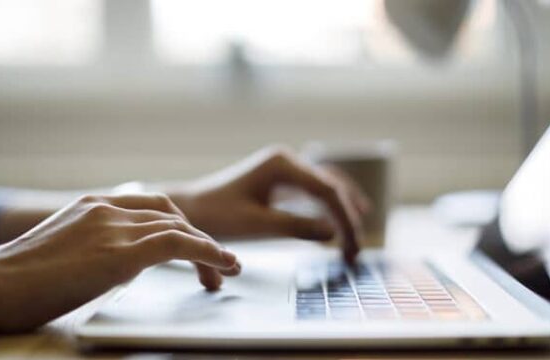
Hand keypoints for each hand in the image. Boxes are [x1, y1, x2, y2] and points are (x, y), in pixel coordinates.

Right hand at [0, 194, 239, 331]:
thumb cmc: (15, 280)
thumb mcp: (61, 252)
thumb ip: (93, 247)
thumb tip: (115, 264)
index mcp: (92, 205)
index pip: (150, 207)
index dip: (178, 226)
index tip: (192, 248)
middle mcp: (106, 208)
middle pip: (170, 214)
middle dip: (197, 237)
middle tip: (214, 266)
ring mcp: (112, 227)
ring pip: (180, 228)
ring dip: (210, 250)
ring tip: (227, 271)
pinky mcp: (119, 252)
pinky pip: (179, 245)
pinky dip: (208, 253)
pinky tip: (223, 265)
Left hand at [168, 146, 365, 262]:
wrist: (190, 209)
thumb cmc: (217, 215)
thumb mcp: (257, 225)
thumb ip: (296, 227)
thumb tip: (334, 234)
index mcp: (281, 164)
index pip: (327, 191)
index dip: (345, 220)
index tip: (353, 248)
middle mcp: (286, 160)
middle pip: (332, 186)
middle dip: (348, 217)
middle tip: (357, 249)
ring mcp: (284, 168)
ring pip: (327, 186)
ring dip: (343, 210)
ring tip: (359, 235)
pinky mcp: (280, 180)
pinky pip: (315, 190)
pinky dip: (330, 207)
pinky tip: (342, 221)